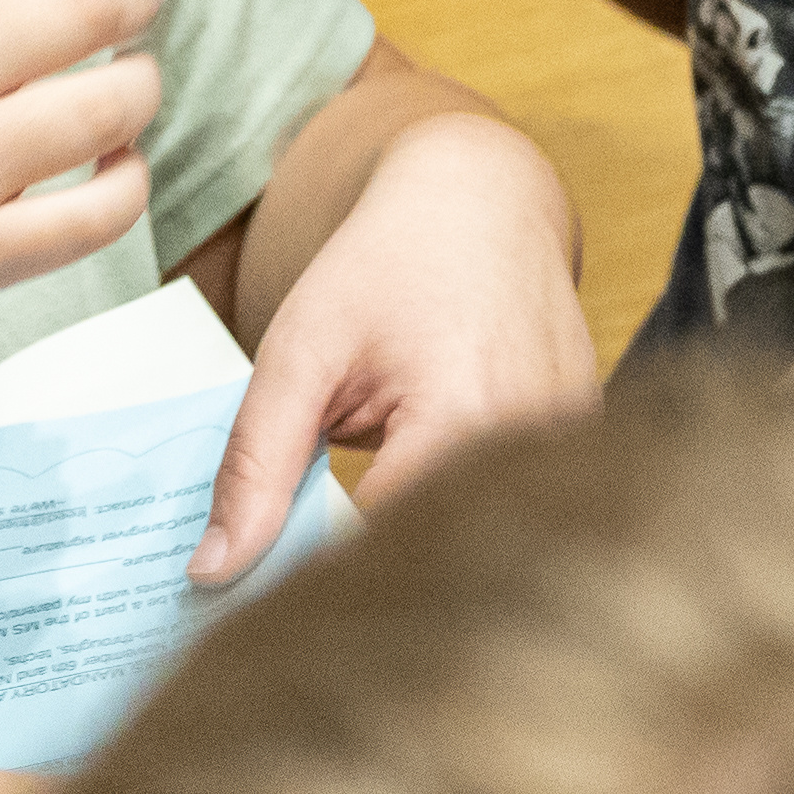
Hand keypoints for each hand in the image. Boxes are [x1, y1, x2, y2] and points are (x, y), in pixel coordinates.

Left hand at [197, 111, 600, 584]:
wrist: (483, 199)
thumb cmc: (388, 263)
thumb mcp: (300, 352)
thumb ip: (256, 465)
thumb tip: (213, 574)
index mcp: (464, 423)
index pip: (379, 558)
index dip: (314, 582)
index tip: (259, 594)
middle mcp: (536, 448)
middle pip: (434, 563)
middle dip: (363, 576)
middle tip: (298, 565)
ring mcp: (571, 452)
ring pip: (474, 545)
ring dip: (416, 547)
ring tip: (373, 497)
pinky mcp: (580, 452)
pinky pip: (507, 512)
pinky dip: (456, 512)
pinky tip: (424, 475)